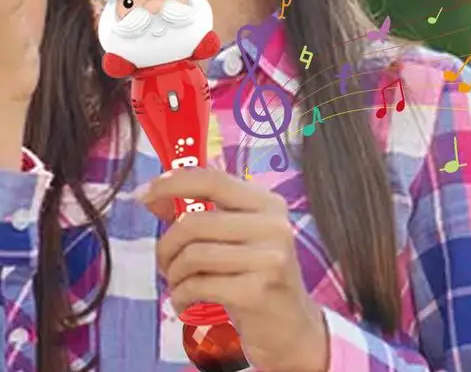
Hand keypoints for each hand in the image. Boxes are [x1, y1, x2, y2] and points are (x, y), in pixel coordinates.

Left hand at [137, 168, 328, 371]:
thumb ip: (203, 214)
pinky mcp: (257, 290)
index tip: (144, 194)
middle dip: (167, 245)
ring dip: (174, 274)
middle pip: (195, 221)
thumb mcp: (238, 238)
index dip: (174, 183)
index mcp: (268, 203)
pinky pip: (198, 285)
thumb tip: (152, 196)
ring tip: (179, 285)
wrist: (291, 325)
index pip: (213, 179)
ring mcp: (268, 257)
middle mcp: (272, 224)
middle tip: (165, 263)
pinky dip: (180, 296)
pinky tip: (186, 303)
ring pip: (193, 254)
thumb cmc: (257, 276)